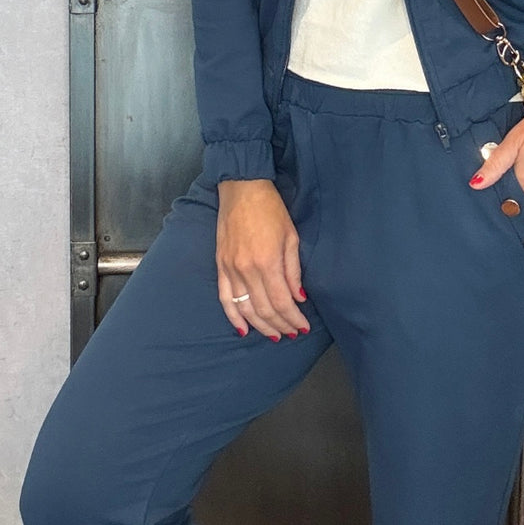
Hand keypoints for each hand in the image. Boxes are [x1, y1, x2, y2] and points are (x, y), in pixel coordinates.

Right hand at [216, 179, 310, 339]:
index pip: (282, 302)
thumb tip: (299, 298)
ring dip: (260, 326)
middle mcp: (247, 269)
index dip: (293, 319)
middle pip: (264, 309)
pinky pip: (225, 298)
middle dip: (280, 325)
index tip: (303, 327)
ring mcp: (230, 269)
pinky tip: (243, 330)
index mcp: (268, 262)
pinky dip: (234, 317)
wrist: (242, 188)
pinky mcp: (220, 265)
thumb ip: (294, 271)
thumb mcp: (291, 237)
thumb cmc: (271, 209)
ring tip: (274, 335)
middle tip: (292, 333)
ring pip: (245, 308)